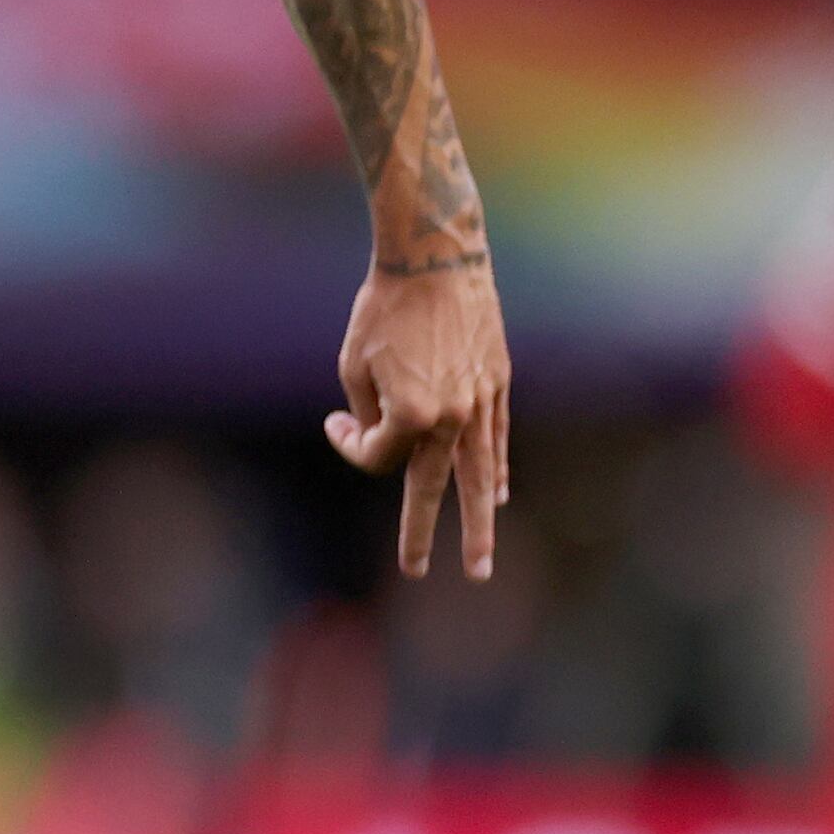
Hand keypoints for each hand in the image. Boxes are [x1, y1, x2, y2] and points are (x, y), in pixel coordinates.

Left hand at [329, 250, 511, 576]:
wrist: (436, 261)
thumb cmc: (382, 311)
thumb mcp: (352, 365)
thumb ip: (367, 416)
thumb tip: (380, 442)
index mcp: (411, 414)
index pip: (376, 457)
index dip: (348, 445)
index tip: (335, 423)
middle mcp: (453, 416)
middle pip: (434, 490)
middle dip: (424, 534)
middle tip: (421, 572)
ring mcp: (481, 403)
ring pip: (478, 476)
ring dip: (478, 521)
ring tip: (480, 561)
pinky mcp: (498, 384)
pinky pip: (496, 440)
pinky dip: (494, 470)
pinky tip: (494, 495)